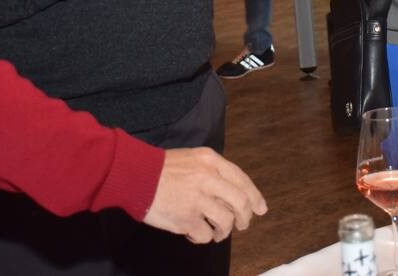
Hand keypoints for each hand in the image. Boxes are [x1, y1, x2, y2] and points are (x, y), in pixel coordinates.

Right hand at [142, 147, 266, 241]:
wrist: (136, 175)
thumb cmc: (162, 168)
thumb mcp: (193, 158)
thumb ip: (213, 172)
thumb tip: (233, 193)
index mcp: (211, 161)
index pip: (242, 180)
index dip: (255, 197)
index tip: (261, 209)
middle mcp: (208, 178)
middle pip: (241, 203)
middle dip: (245, 217)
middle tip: (241, 225)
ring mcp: (198, 199)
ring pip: (227, 221)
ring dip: (224, 231)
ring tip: (215, 231)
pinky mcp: (186, 218)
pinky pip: (206, 235)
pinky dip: (203, 237)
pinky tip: (194, 233)